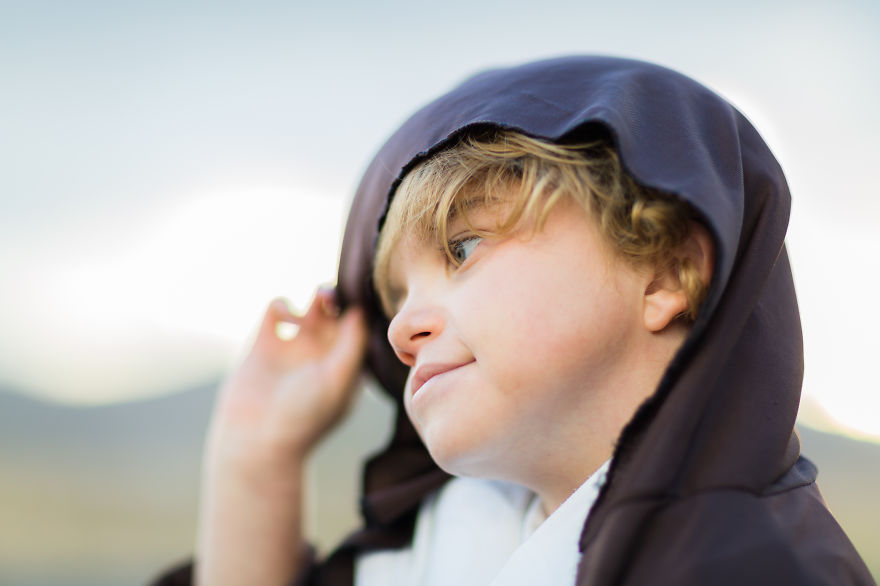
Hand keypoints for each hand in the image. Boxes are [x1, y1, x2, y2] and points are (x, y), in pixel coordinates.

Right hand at [207, 290, 367, 469]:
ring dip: (318, 297)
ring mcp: (294, 350)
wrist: (256, 441)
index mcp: (345, 368)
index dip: (362, 310)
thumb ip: (353, 346)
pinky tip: (285, 316)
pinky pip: (276, 312)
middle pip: (339, 315)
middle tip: (335, 297)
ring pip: (311, 309)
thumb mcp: (338, 382)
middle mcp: (322, 357)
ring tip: (319, 301)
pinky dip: (282, 304)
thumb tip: (360, 311)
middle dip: (340, 299)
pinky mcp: (264, 346)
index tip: (361, 299)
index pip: (360, 330)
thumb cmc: (304, 417)